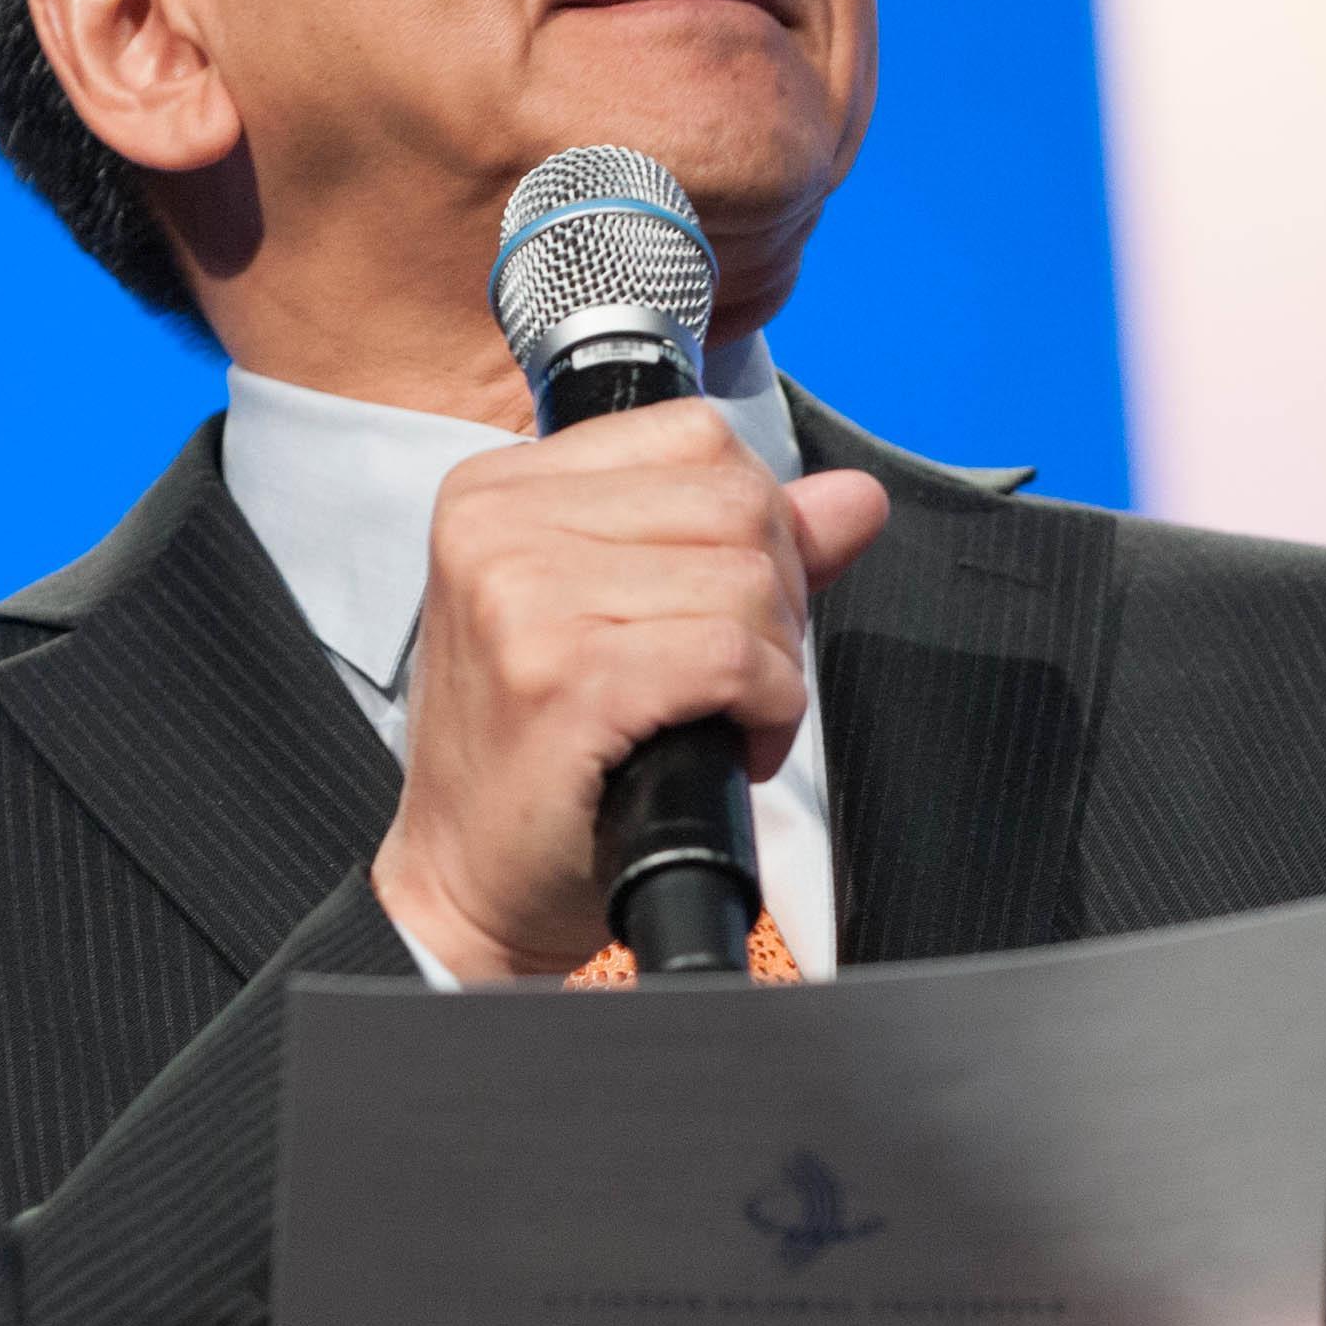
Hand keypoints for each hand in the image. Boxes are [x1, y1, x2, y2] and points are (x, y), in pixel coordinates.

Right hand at [371, 399, 890, 981]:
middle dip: (774, 597)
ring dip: (771, 665)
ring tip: (719, 716)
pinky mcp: (563, 677)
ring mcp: (521, 597)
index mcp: (497, 488)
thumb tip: (856, 496)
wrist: (469, 889)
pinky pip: (733, 655)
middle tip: (730, 677)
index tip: (723, 607)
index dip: (752, 524)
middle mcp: (496, 526)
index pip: (696, 435)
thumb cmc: (540, 759)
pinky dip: (766, 708)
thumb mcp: (619, 616)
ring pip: (746, 578)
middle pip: (735, 500)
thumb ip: (738, 544)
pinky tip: (728, 744)